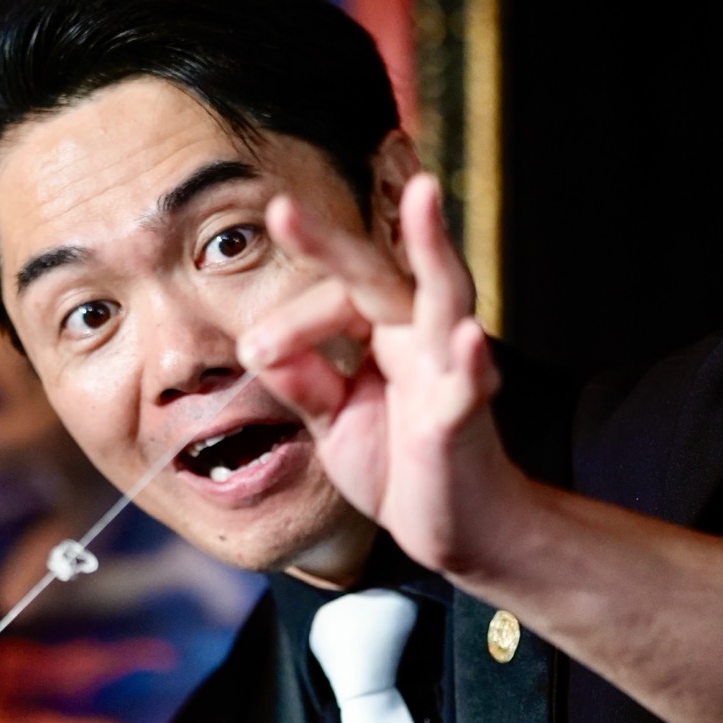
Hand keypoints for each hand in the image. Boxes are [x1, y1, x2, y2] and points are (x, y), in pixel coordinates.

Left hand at [238, 172, 520, 579]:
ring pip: (444, 298)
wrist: (457, 527)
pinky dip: (472, 362)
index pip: (335, 295)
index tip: (251, 350)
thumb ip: (301, 380)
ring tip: (423, 196)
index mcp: (385, 330)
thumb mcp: (333, 419)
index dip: (291, 319)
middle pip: (378, 273)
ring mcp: (449, 370)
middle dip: (332, 240)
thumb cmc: (398, 463)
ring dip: (433, 248)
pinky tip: (468, 337)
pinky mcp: (464, 418)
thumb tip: (254, 343)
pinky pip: (470, 385)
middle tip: (280, 208)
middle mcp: (421, 336)